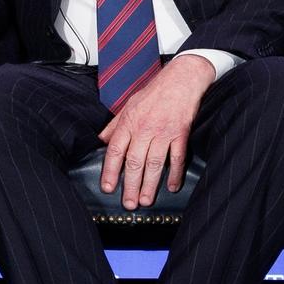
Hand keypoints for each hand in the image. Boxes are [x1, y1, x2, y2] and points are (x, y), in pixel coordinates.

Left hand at [97, 54, 214, 209]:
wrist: (181, 79)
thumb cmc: (154, 92)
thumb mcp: (128, 104)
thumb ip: (114, 125)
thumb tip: (101, 140)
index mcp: (129, 122)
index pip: (115, 150)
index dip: (110, 171)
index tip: (108, 188)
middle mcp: (145, 128)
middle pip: (135, 162)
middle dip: (131, 186)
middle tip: (129, 204)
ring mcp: (164, 132)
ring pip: (155, 163)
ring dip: (150, 184)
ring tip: (145, 201)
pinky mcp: (181, 133)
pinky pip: (177, 157)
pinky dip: (175, 173)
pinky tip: (172, 186)